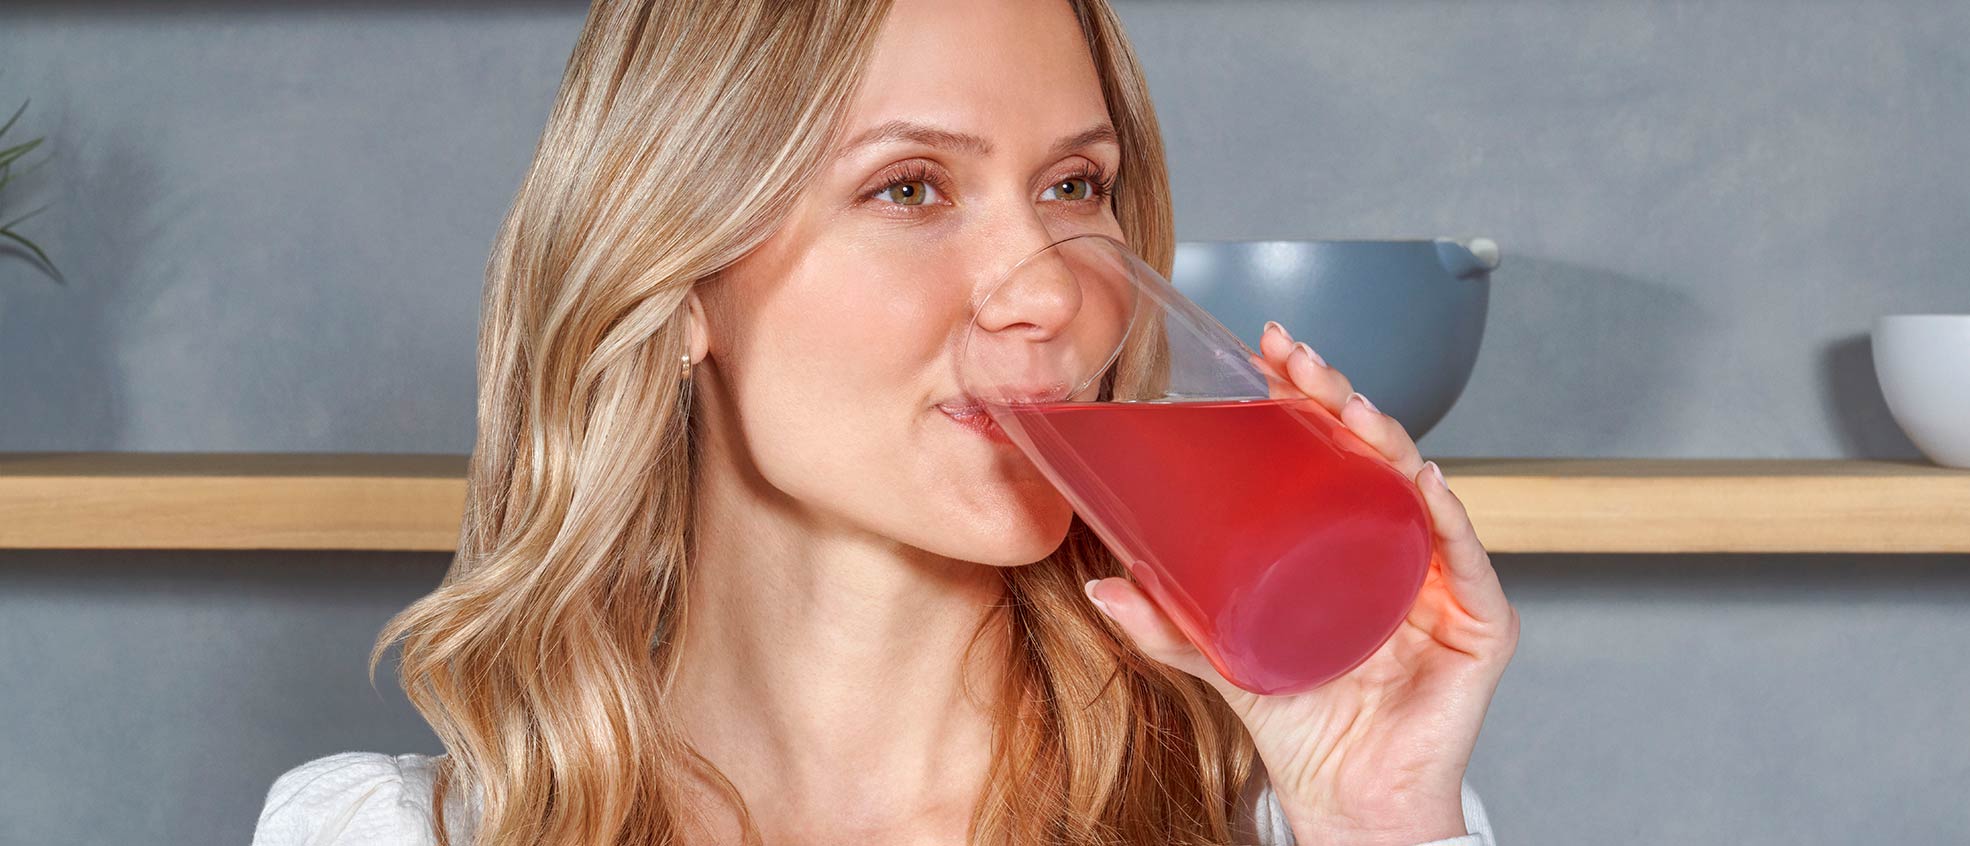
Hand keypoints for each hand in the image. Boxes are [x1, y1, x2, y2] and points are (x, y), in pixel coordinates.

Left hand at [1083, 320, 1519, 845]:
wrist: (1344, 799)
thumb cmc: (1302, 722)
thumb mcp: (1223, 657)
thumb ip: (1167, 624)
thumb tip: (1100, 582)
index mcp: (1351, 539)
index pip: (1335, 449)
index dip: (1308, 397)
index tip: (1269, 353)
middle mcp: (1402, 547)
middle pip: (1378, 454)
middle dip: (1340, 395)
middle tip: (1295, 360)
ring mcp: (1445, 582)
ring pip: (1423, 490)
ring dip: (1387, 439)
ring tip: (1347, 407)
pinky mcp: (1480, 626)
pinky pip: (1468, 563)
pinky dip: (1448, 518)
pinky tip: (1423, 480)